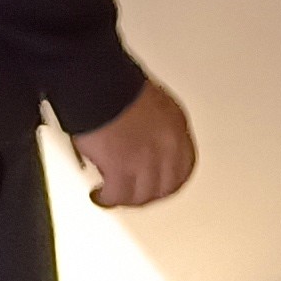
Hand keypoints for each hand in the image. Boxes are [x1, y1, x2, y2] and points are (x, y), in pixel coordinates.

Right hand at [71, 79, 196, 209]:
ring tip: (113, 196)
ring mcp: (147, 158)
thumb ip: (151, 126)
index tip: (158, 185)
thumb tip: (139, 143)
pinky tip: (100, 195)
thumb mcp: (147, 102)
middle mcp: (167, 143)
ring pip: (144, 195)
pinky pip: (118, 195)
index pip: (184, 164)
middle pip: (167, 185)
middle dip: (149, 194)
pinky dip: (108, 199)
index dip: (170, 180)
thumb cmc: (113, 83)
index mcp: (175, 123)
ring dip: (127, 199)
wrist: (96, 81)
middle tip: (133, 196)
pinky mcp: (123, 168)